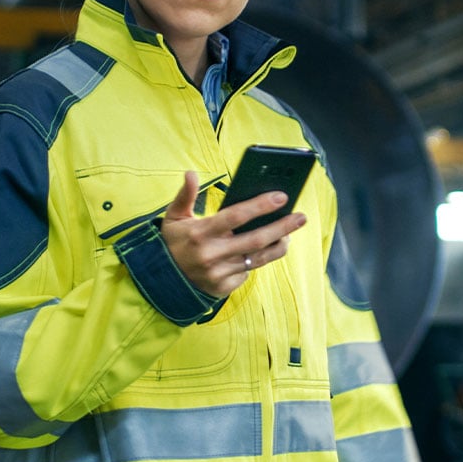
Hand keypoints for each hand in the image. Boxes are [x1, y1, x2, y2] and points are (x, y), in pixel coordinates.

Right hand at [160, 171, 305, 297]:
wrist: (161, 280)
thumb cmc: (172, 241)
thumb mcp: (173, 216)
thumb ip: (185, 195)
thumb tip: (191, 173)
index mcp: (200, 232)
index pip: (236, 216)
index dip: (260, 206)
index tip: (281, 196)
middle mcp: (212, 254)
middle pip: (256, 239)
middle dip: (282, 227)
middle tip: (301, 217)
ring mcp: (219, 273)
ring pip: (258, 259)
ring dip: (278, 245)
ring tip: (290, 234)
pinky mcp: (223, 288)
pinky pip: (247, 272)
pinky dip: (256, 260)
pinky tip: (262, 250)